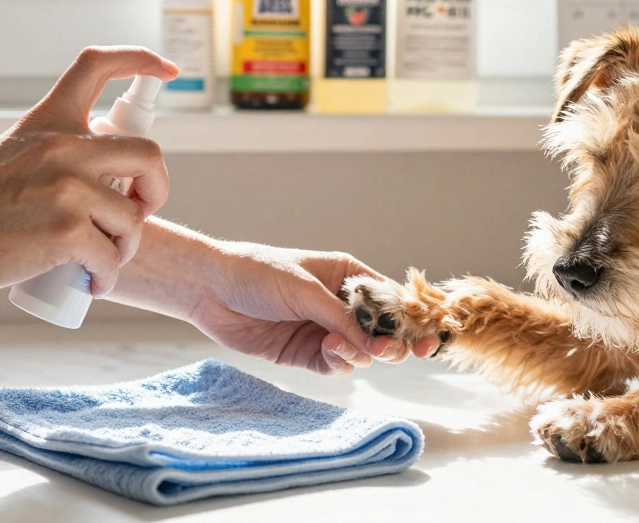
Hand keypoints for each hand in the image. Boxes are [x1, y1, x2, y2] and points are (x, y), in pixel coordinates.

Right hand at [0, 46, 177, 294]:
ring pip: (132, 217)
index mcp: (50, 121)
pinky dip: (106, 276)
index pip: (98, 64)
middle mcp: (64, 146)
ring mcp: (68, 188)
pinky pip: (112, 256)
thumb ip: (59, 150)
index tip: (166, 71)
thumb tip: (110, 176)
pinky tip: (91, 283)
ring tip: (101, 259)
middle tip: (138, 211)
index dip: (141, 60)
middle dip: (157, 189)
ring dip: (125, 245)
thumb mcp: (17, 151)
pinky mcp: (67, 231)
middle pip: (149, 154)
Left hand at [174, 242, 442, 374]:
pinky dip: (339, 363)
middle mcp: (341, 305)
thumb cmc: (260, 273)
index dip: (411, 321)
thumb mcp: (307, 291)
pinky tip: (327, 351)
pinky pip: (336, 365)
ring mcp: (325, 330)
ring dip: (357, 354)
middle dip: (389, 344)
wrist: (211, 289)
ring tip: (336, 345)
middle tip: (388, 353)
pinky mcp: (306, 353)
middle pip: (382, 332)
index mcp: (349, 276)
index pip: (391, 301)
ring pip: (361, 354)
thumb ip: (343, 320)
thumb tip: (376, 348)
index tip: (427, 340)